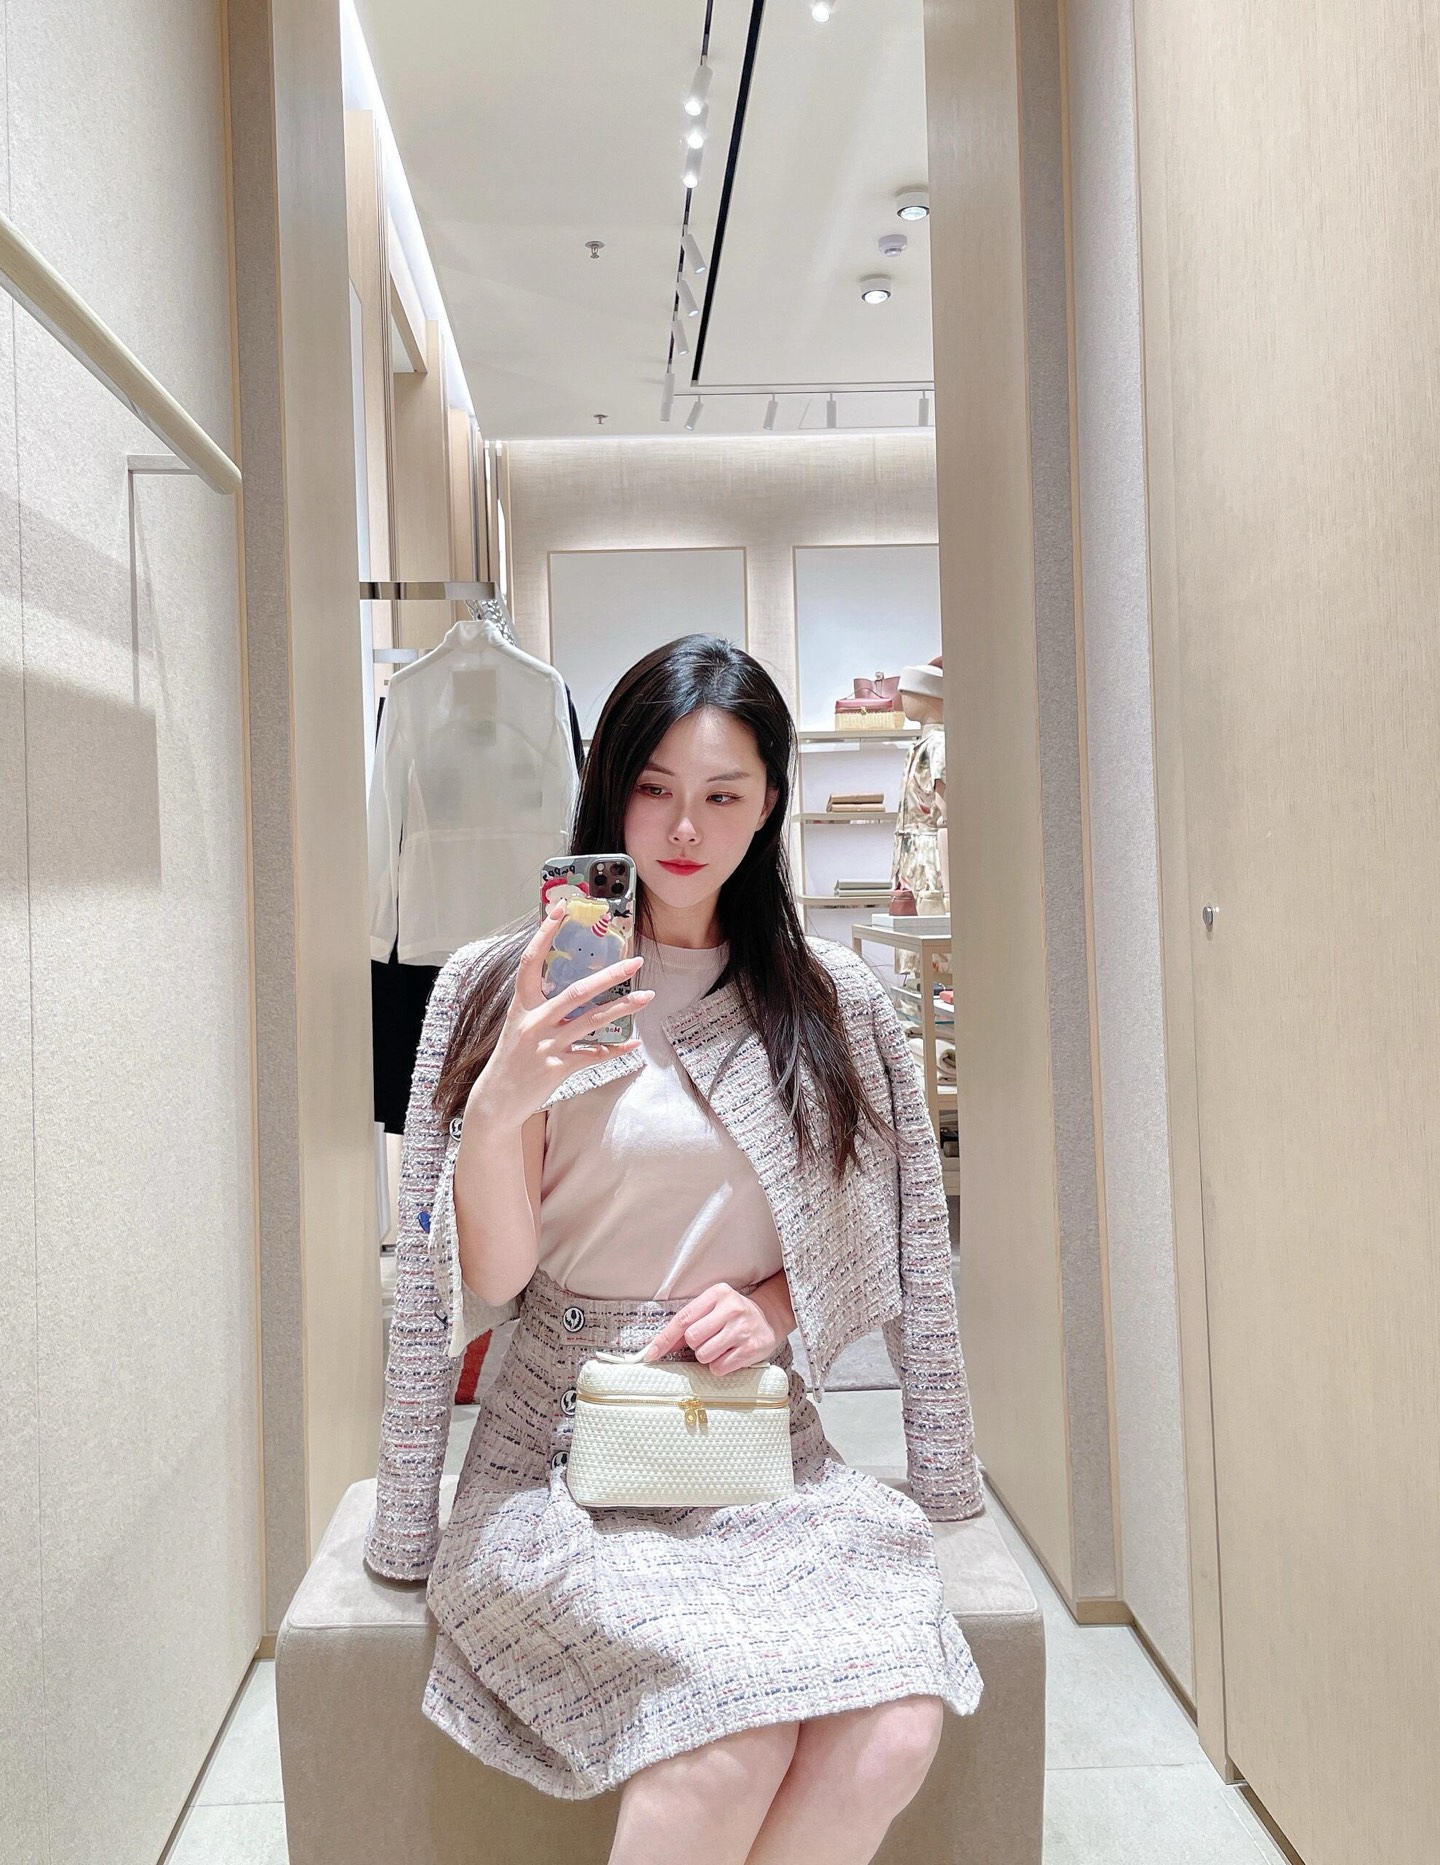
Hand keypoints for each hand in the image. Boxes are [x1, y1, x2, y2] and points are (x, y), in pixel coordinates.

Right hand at [465, 902, 652, 1131]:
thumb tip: (571, 984)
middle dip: (609, 976)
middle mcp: (534, 1021)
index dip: (544, 934)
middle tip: (635, 961)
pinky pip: (594, 1054)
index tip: (560, 909)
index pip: (530, 961)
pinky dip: (615, 1049)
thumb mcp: (518, 1024)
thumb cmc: (511, 1057)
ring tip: (646, 996)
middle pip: (576, 991)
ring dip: (623, 1008)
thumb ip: (540, 1005)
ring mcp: (547, 1045)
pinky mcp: (559, 1068)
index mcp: (521, 1005)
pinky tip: (633, 1044)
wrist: (496, 1099)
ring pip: (592, 1021)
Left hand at [641, 1282, 783, 1376]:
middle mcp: (732, 1309)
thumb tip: (658, 1347)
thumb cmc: (732, 1314)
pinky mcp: (752, 1349)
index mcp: (717, 1294)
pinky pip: (719, 1367)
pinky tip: (730, 1355)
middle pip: (693, 1339)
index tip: (651, 1354)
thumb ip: (689, 1323)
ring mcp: (743, 1330)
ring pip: (704, 1355)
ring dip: (707, 1357)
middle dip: (695, 1345)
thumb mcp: (713, 1308)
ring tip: (720, 1347)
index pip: (684, 1319)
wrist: (769, 1317)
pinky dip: (719, 1366)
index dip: (665, 1338)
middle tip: (708, 1340)